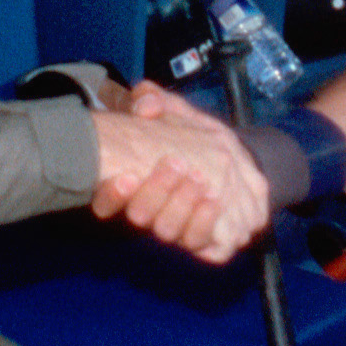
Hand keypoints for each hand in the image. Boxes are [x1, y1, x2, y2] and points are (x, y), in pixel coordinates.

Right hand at [90, 86, 268, 262]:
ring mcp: (178, 230)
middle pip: (140, 215)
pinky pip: (200, 243)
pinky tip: (214, 201)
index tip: (126, 176)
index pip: (106, 203)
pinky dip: (204, 224)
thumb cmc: (199, 141)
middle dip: (157, 190)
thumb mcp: (179, 116)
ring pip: (167, 230)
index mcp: (134, 187)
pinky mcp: (207, 243)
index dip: (111, 196)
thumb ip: (158, 103)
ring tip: (199, 179)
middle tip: (176, 163)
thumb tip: (145, 102)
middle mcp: (152, 213)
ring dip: (182, 204)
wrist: (239, 165)